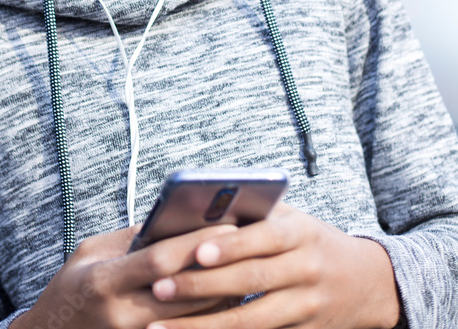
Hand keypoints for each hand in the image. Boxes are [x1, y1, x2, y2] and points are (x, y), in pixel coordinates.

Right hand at [14, 222, 248, 328]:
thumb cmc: (71, 287)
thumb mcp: (90, 253)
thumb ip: (131, 239)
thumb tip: (175, 219)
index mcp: (105, 280)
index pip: (160, 259)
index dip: (196, 243)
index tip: (228, 223)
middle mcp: (121, 314)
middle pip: (184, 294)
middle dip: (219, 270)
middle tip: (250, 247)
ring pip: (191, 320)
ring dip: (220, 297)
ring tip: (244, 272)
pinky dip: (204, 318)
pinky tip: (222, 302)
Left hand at [146, 202, 401, 328]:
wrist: (368, 282)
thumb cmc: (312, 241)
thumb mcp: (292, 219)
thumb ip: (254, 214)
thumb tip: (198, 210)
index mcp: (299, 233)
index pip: (261, 238)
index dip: (230, 246)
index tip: (196, 251)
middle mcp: (305, 270)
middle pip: (250, 281)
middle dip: (201, 286)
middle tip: (160, 288)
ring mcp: (305, 307)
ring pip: (250, 321)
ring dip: (203, 325)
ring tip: (162, 326)